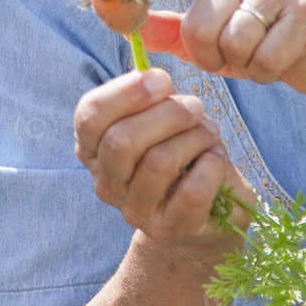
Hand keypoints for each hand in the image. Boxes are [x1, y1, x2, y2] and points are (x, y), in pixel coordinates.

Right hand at [73, 65, 252, 253]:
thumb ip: (153, 100)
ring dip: (195, 138)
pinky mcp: (171, 228)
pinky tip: (216, 162)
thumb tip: (155, 78)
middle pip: (121, 141)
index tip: (162, 79)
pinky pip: (192, 190)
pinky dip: (212, 166)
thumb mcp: (163, 123)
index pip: (89, 117)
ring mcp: (136, 211)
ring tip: (210, 135)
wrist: (206, 214)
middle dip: (167, 114)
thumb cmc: (183, 154)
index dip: (125, 92)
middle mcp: (107, 183)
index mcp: (94, 150)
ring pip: (159, 162)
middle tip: (195, 108)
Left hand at [116, 0, 305, 102]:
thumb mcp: (208, 36)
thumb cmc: (259, 40)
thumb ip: (167, 29)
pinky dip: (265, 71)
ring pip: (232, 41)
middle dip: (206, 55)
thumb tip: (123, 23)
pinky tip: (277, 61)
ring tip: (253, 56)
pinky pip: (263, 58)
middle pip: (198, 24)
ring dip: (238, 63)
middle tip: (226, 57)